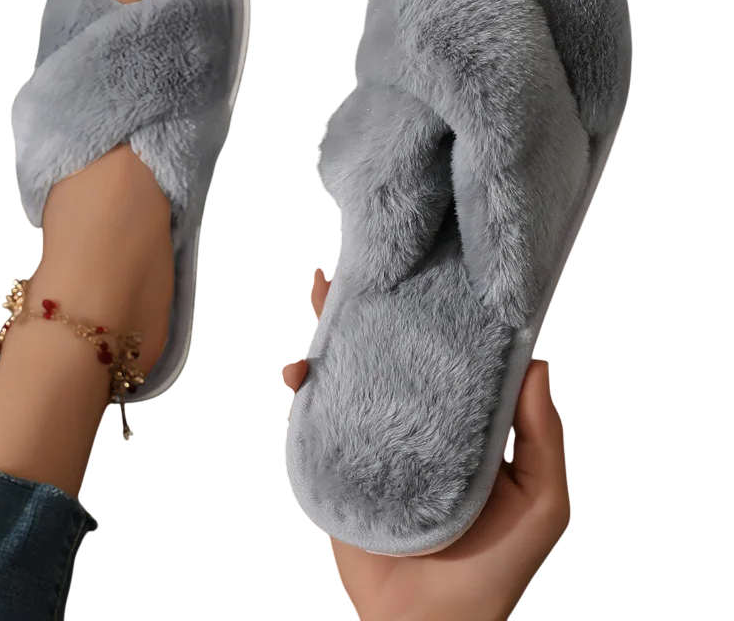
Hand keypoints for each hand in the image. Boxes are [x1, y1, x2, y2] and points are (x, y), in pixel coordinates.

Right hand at [284, 269, 569, 620]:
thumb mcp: (541, 500)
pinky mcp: (340, 464)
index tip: (427, 277)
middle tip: (355, 270)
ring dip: (328, 339)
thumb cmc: (496, 570)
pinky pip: (315, 421)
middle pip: (388, 356)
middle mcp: (416, 424)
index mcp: (462, 423)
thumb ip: (543, 434)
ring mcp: (374, 441)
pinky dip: (301, 393)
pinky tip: (296, 375)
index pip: (446, 358)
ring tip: (321, 300)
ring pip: (347, 377)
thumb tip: (537, 360)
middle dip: (371, 313)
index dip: (436, 318)